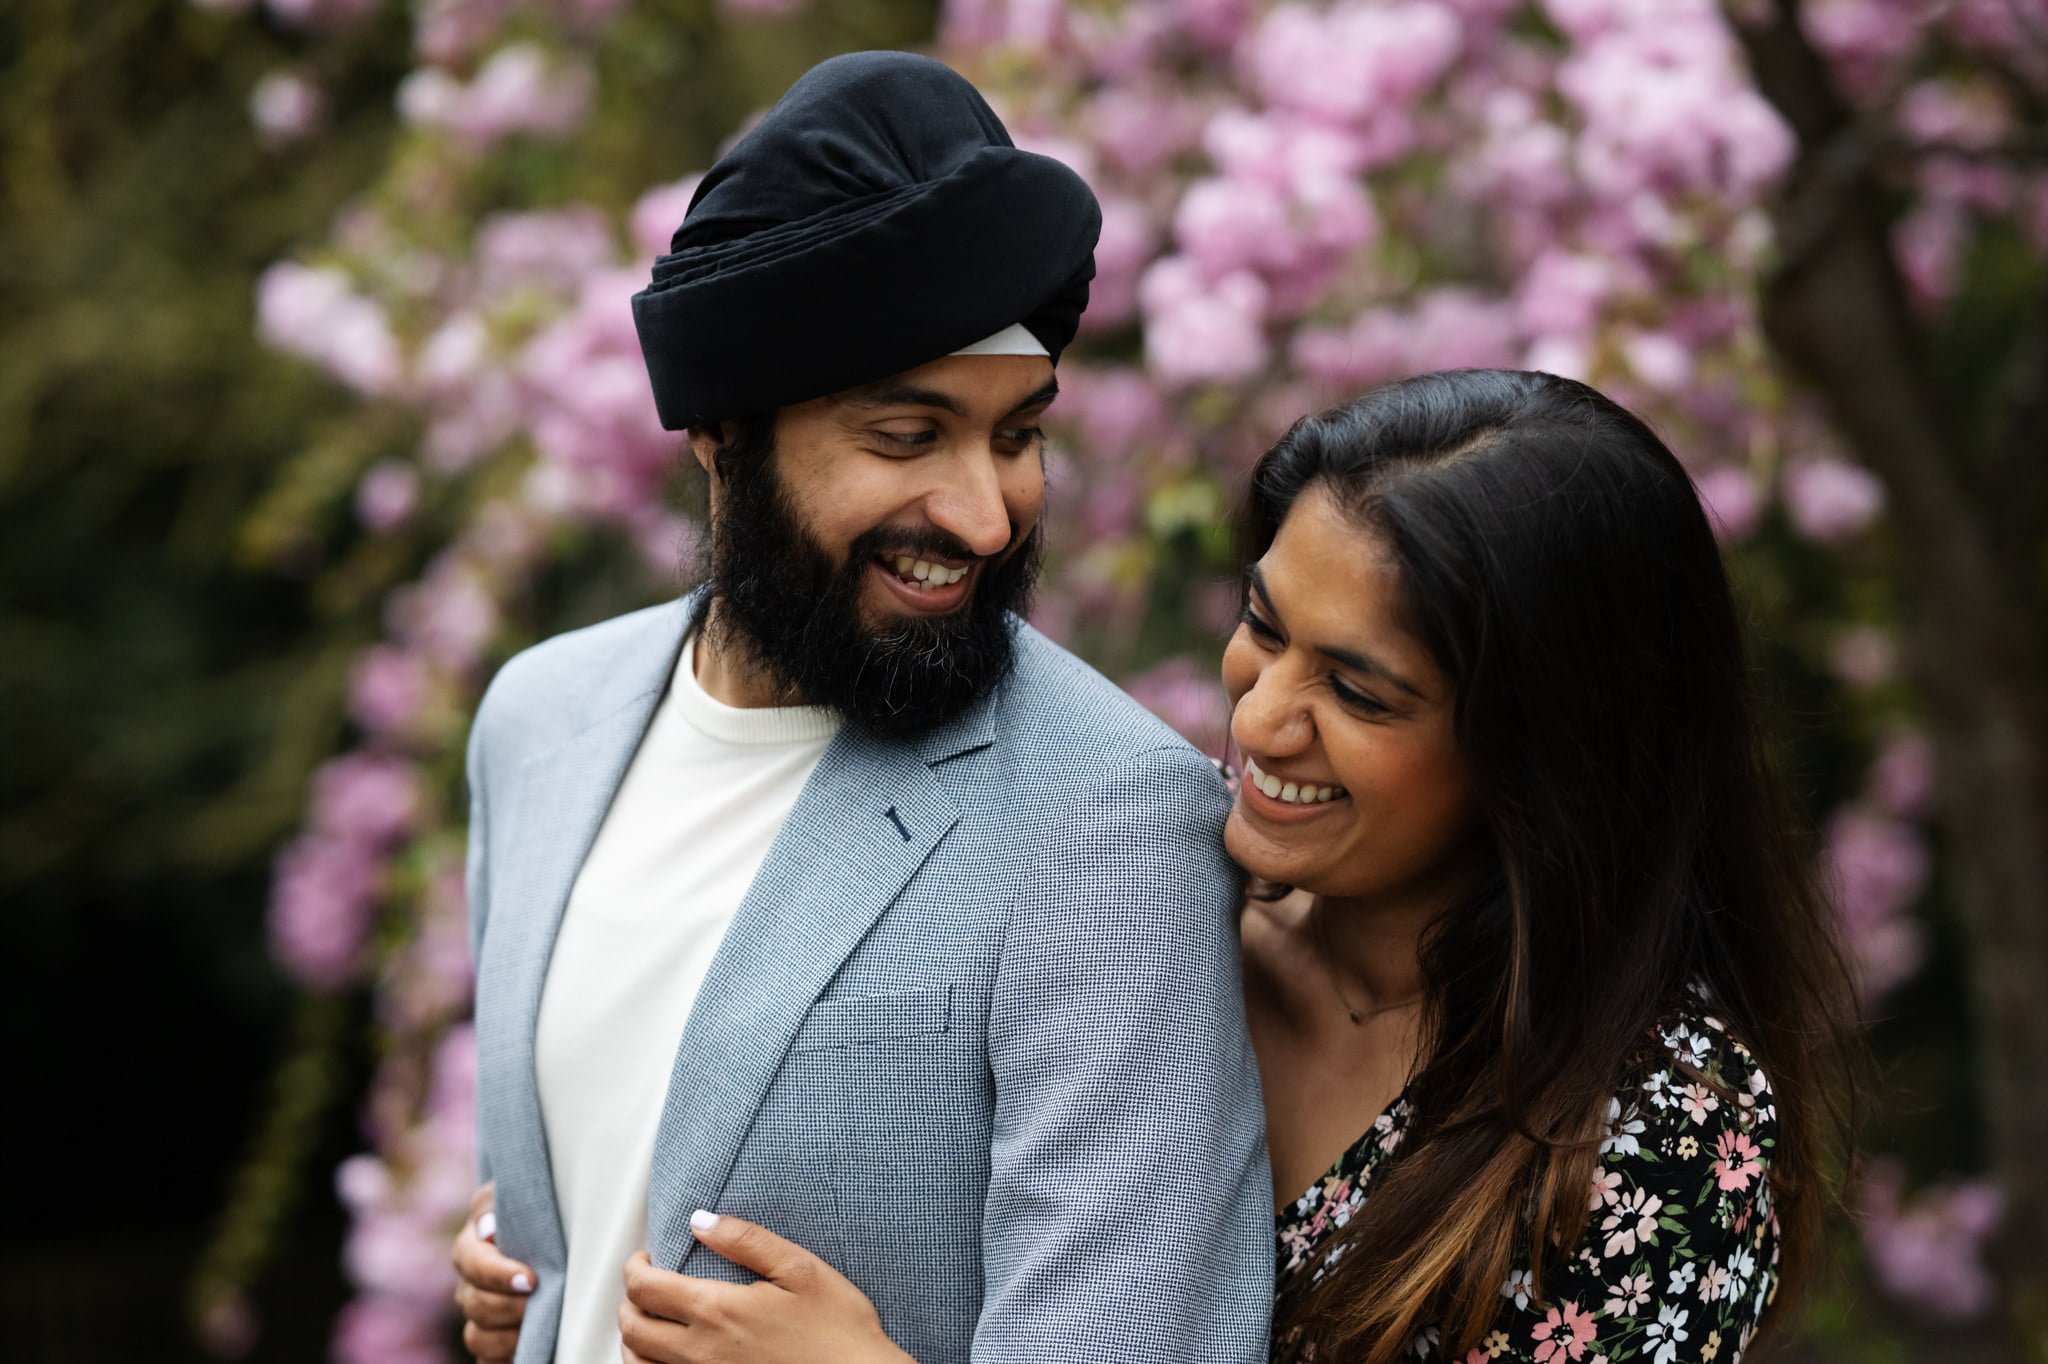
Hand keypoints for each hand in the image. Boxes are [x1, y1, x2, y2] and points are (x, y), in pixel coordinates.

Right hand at [452, 1182, 534, 1362]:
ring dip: (507, 1337)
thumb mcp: (526, 1194)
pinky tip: (530, 1349)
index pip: (471, 1262)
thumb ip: (503, 1200)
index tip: (530, 1279)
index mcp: (472, 1245)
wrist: (556, 1236)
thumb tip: (488, 1227)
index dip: (497, 1274)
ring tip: (540, 1328)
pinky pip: (485, 1362)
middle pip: (474, 1304)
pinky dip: (503, 1360)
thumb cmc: (542, 1210)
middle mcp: (469, 1284)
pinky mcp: (492, 1341)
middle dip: (508, 1307)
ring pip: (477, 1337)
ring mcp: (478, 1315)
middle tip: (543, 1303)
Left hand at [617, 1212, 912, 1363]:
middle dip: (627, 1301)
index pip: (645, 1288)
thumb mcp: (800, 1268)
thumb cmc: (838, 1328)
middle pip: (632, 1329)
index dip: (634, 1267)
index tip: (645, 1257)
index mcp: (718, 1311)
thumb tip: (700, 1220)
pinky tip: (666, 1356)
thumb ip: (746, 1240)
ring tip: (649, 1320)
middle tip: (641, 1285)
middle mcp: (701, 1352)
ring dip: (633, 1339)